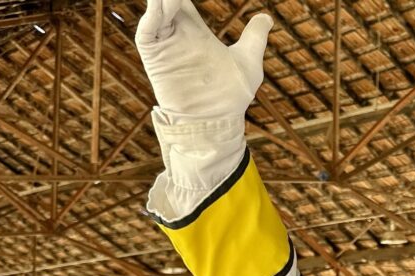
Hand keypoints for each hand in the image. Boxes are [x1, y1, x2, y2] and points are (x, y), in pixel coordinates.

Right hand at [135, 0, 271, 119]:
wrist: (217, 123)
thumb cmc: (231, 98)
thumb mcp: (248, 62)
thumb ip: (254, 38)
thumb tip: (266, 17)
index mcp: (195, 32)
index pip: (181, 0)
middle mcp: (177, 35)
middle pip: (165, 0)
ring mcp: (165, 45)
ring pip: (156, 10)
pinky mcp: (155, 57)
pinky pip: (148, 30)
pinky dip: (153, 13)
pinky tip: (165, 2)